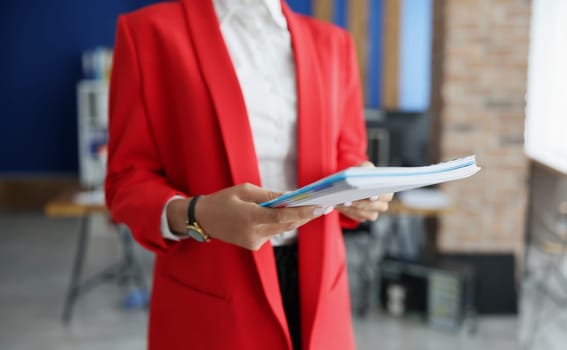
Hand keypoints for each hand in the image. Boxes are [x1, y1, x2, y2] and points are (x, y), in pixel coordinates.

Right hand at [168, 183, 321, 250]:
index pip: (282, 217)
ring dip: (295, 218)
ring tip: (313, 207)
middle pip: (287, 225)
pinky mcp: (254, 245)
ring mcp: (254, 242)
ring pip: (282, 229)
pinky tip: (291, 214)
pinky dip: (282, 223)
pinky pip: (273, 232)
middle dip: (305, 215)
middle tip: (324, 205)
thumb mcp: (245, 190)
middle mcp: (254, 234)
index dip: (303, 212)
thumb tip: (290, 197)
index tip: (320, 207)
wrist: (202, 219)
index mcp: (250, 218)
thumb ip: (269, 196)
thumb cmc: (222, 200)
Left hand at [335, 161, 392, 221]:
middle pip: (374, 206)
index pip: (386, 195)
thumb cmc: (361, 174)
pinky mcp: (363, 217)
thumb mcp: (364, 167)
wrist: (352, 183)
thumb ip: (366, 168)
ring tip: (341, 201)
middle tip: (348, 199)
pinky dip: (348, 211)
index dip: (379, 196)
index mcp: (387, 190)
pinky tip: (340, 205)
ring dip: (352, 208)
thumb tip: (363, 175)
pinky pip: (357, 216)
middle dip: (360, 203)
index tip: (370, 196)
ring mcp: (373, 212)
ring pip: (364, 213)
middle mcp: (382, 203)